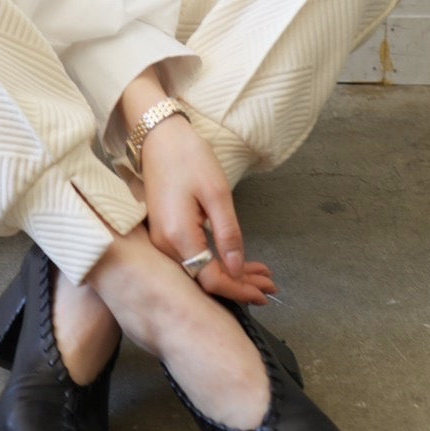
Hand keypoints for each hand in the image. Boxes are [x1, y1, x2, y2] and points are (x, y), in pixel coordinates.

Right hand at [140, 116, 276, 306]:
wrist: (159, 137)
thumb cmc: (189, 158)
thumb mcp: (217, 193)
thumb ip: (228, 234)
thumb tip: (237, 270)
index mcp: (178, 236)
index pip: (211, 279)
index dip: (239, 290)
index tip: (265, 293)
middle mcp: (165, 245)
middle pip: (205, 279)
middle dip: (240, 285)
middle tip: (271, 286)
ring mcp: (162, 240)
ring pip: (200, 270)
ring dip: (231, 274)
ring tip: (261, 276)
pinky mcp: (165, 232)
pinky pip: (193, 257)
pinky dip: (217, 262)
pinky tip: (237, 262)